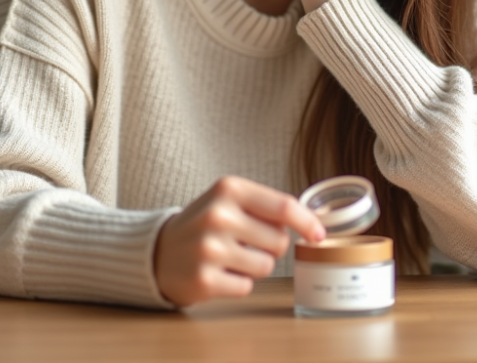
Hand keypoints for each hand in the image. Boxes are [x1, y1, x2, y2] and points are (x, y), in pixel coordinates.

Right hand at [153, 176, 325, 306]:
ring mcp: (209, 248)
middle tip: (244, 242)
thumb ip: (265, 206)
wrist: (158, 251)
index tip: (319, 234)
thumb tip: (312, 223)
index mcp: (228, 189)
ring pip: (266, 266)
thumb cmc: (204, 224)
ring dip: (254, 266)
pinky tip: (218, 273)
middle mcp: (218, 215)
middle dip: (270, 246)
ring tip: (229, 257)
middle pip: (279, 241)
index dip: (307, 222)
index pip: (283, 206)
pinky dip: (238, 283)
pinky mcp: (204, 279)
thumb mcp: (228, 200)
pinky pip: (246, 287)